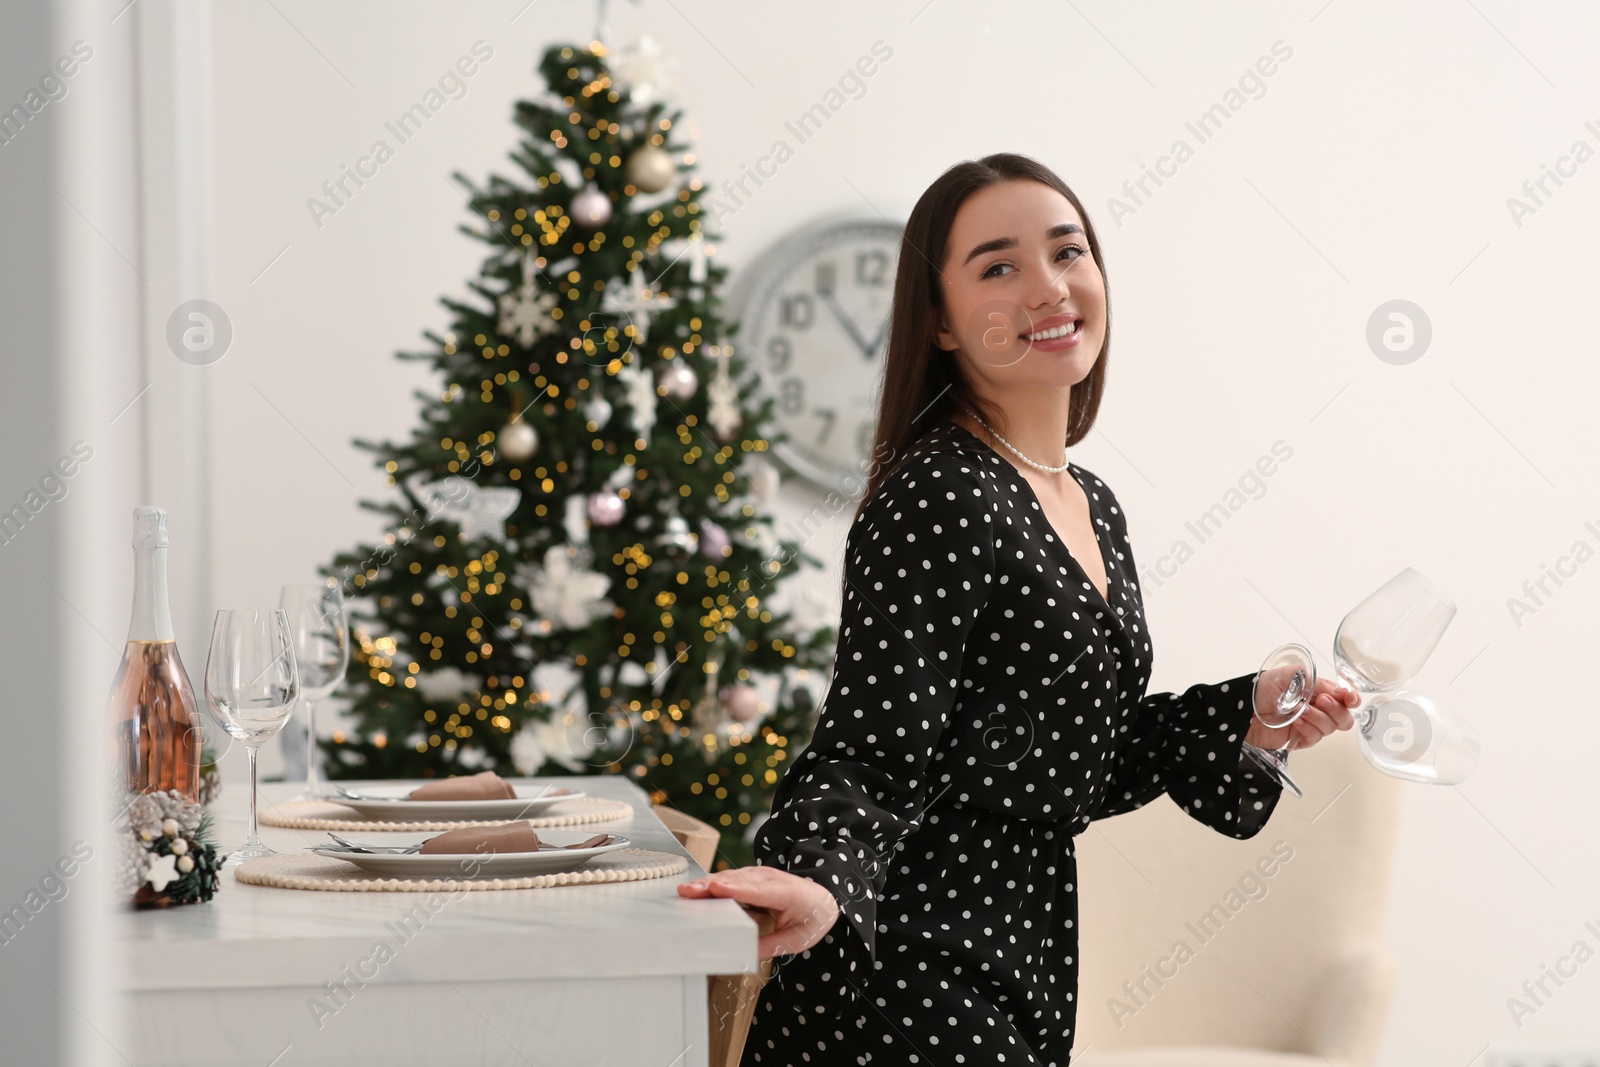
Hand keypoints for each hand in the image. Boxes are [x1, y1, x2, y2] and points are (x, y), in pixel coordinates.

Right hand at [677, 865, 840, 960]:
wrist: (824, 898)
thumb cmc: (811, 918)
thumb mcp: (796, 939)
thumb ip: (771, 945)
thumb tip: (744, 954)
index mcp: (786, 893)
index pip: (758, 891)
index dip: (736, 889)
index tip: (716, 888)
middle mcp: (771, 879)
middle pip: (738, 881)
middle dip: (712, 886)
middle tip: (687, 892)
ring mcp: (760, 875)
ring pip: (731, 877)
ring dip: (707, 883)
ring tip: (686, 891)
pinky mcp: (751, 877)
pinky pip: (731, 879)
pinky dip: (713, 884)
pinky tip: (696, 890)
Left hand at [1247, 675, 1358, 753]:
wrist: (1242, 707)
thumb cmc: (1262, 688)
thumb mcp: (1291, 675)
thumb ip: (1316, 681)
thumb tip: (1337, 692)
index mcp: (1317, 690)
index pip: (1344, 698)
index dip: (1350, 699)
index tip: (1348, 698)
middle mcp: (1317, 709)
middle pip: (1344, 717)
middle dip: (1336, 709)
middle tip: (1321, 701)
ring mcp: (1309, 725)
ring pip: (1331, 727)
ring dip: (1318, 717)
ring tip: (1300, 710)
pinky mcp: (1299, 739)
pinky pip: (1315, 737)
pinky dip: (1308, 729)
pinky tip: (1297, 721)